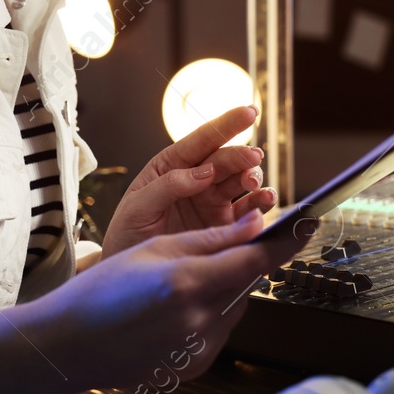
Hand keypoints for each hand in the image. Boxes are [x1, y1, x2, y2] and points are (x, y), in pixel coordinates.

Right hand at [29, 208, 312, 391]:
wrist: (69, 345)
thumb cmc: (102, 291)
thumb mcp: (154, 249)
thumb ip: (210, 239)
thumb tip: (254, 224)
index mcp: (189, 284)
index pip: (257, 259)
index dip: (288, 240)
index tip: (310, 222)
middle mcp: (200, 322)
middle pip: (247, 283)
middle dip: (241, 263)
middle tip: (215, 250)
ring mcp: (199, 350)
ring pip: (234, 307)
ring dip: (224, 289)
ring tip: (181, 283)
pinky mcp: (194, 368)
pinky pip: (218, 331)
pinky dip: (209, 314)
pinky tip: (174, 310)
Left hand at [102, 106, 275, 257]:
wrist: (133, 280)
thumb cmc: (128, 235)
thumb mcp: (137, 207)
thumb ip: (167, 186)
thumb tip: (204, 171)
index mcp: (170, 167)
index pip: (200, 140)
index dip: (225, 124)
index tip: (248, 113)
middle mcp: (196, 181)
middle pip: (225, 159)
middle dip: (241, 155)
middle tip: (251, 157)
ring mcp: (212, 202)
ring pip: (240, 181)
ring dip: (252, 177)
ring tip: (253, 183)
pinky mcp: (225, 226)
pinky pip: (248, 211)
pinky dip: (261, 204)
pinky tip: (265, 200)